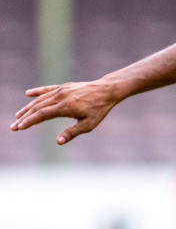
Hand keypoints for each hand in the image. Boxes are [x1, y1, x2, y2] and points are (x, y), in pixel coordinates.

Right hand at [10, 78, 124, 143]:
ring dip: (28, 107)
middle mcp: (60, 97)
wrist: (107, 90)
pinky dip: (37, 92)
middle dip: (24, 117)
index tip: (19, 128)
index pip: (42, 115)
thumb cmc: (99, 109)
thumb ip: (72, 132)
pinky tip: (28, 94)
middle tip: (14, 127)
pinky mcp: (64, 86)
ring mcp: (61, 90)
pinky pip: (47, 89)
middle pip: (37, 107)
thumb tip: (58, 142)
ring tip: (18, 115)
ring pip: (40, 99)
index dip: (29, 122)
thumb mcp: (88, 124)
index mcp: (65, 107)